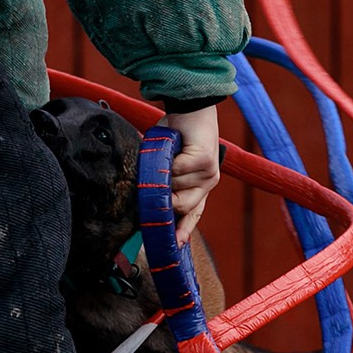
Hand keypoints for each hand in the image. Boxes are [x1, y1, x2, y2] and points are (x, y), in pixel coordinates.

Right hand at [158, 103, 221, 244]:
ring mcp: (209, 173)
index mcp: (200, 186)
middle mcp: (208, 183)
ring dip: (164, 173)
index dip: (182, 230)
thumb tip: (142, 194)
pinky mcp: (205, 161)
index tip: (174, 245)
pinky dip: (168, 161)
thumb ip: (161, 178)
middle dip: (164, 200)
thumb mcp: (168, 160)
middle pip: (183, 207)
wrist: (191, 107)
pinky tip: (171, 149)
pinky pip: (178, 171)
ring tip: (164, 157)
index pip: (193, 214)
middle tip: (151, 188)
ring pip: (177, 187)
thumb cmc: (177, 132)